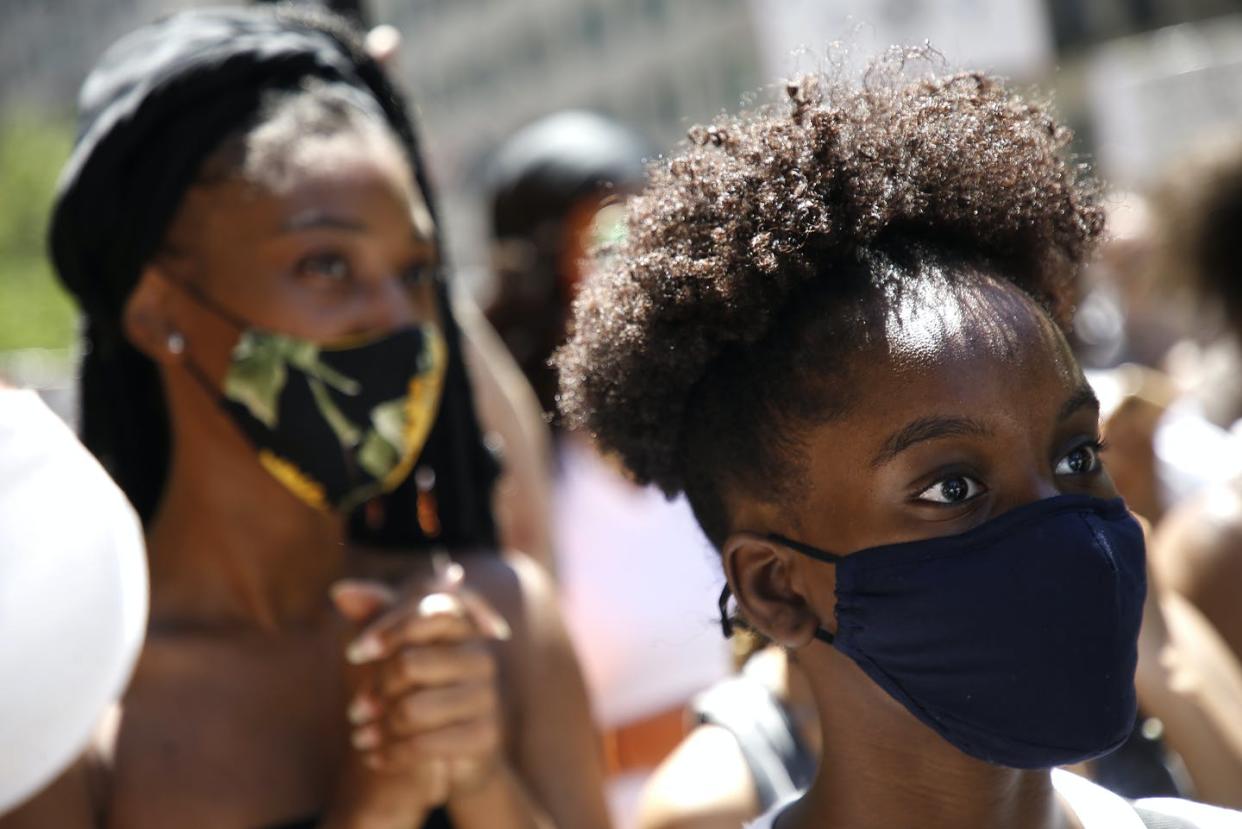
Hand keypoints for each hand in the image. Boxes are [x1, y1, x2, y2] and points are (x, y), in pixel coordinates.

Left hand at [334, 561, 510, 799]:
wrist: (451, 751)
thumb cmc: (418, 688)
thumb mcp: (395, 646)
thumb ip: (374, 615)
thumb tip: (339, 592)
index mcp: (464, 626)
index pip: (430, 611)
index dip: (388, 629)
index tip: (353, 653)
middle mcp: (481, 657)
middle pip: (411, 663)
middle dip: (376, 689)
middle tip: (356, 710)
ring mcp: (487, 697)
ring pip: (411, 709)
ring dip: (379, 727)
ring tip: (362, 735)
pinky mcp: (485, 736)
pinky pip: (423, 745)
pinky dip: (391, 754)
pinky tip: (375, 757)